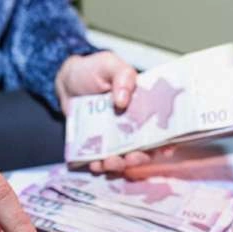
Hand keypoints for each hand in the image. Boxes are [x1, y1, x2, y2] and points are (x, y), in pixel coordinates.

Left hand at [55, 51, 174, 172]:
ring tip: (109, 161)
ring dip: (120, 164)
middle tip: (131, 157)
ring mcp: (115, 137)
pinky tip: (95, 163)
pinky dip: (100, 165)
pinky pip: (102, 160)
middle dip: (140, 157)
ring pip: (123, 158)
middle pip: (144, 149)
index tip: (165, 149)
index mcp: (142, 108)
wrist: (66, 81)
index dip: (166, 140)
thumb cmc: (92, 70)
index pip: (160, 127)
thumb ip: (122, 76)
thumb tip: (124, 100)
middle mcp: (132, 126)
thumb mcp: (109, 64)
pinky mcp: (98, 145)